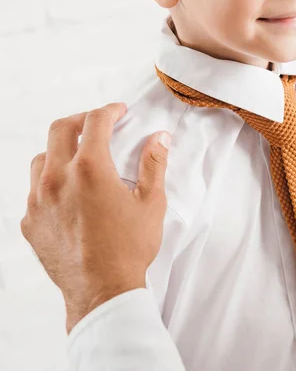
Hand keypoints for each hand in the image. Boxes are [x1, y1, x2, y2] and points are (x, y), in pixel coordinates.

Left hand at [20, 103, 171, 332]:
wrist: (102, 290)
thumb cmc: (128, 249)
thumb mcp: (151, 203)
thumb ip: (154, 165)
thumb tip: (159, 139)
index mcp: (90, 169)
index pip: (95, 122)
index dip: (110, 111)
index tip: (118, 111)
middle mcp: (58, 179)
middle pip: (60, 129)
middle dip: (81, 120)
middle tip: (97, 125)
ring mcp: (38, 200)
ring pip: (40, 158)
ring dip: (60, 151)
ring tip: (78, 159)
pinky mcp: (30, 221)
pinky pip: (34, 191)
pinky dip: (50, 183)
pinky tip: (67, 195)